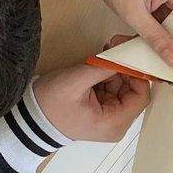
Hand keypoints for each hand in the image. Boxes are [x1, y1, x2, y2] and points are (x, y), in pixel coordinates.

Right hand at [32, 62, 151, 141]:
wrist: (31, 119)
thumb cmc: (50, 103)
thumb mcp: (76, 80)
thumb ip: (103, 68)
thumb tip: (124, 56)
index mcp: (113, 123)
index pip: (141, 97)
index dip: (138, 74)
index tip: (127, 55)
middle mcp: (116, 125)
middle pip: (134, 92)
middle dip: (125, 70)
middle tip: (115, 47)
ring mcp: (110, 119)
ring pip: (123, 89)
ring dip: (115, 71)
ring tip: (103, 54)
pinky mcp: (102, 112)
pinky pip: (113, 92)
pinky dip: (107, 77)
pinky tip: (98, 65)